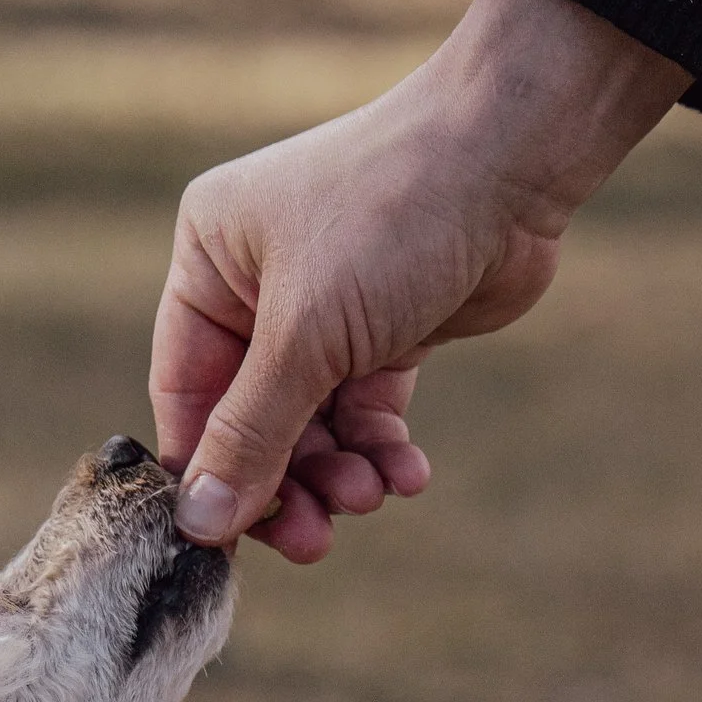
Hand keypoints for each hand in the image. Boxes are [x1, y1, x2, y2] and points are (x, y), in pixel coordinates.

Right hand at [150, 0, 688, 561]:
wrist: (514, 159)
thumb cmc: (390, 218)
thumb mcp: (305, 336)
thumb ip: (251, 435)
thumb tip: (197, 525)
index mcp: (210, 263)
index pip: (188, 392)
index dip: (207, 470)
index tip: (226, 541)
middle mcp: (259, 286)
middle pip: (253, 420)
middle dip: (286, 482)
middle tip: (313, 541)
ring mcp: (327, 309)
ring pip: (314, 425)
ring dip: (340, 473)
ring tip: (372, 494)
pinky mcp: (390, 330)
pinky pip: (368, 412)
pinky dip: (383, 450)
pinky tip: (408, 475)